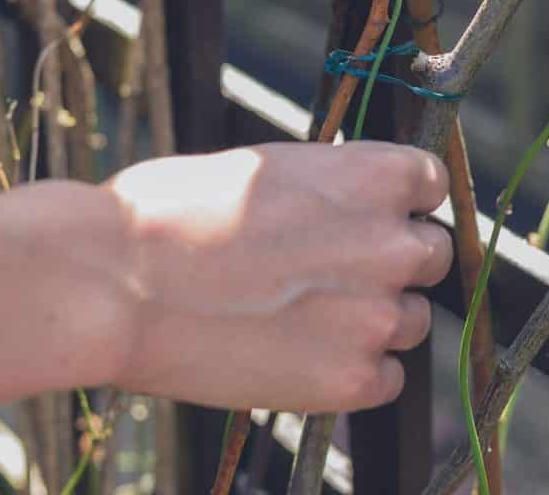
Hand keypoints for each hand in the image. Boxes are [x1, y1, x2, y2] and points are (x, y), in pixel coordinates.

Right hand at [101, 142, 451, 410]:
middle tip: (332, 276)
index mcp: (374, 176)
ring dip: (373, 321)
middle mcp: (391, 243)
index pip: (430, 185)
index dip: (400, 203)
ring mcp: (377, 315)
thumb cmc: (171, 213)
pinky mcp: (353, 379)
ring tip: (302, 320)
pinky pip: (387, 379)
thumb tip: (347, 207)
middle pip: (430, 256)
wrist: (117, 285)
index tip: (370, 217)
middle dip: (390, 264)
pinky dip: (354, 374)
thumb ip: (328, 189)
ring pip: (410, 321)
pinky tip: (299, 359)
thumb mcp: (266, 169)